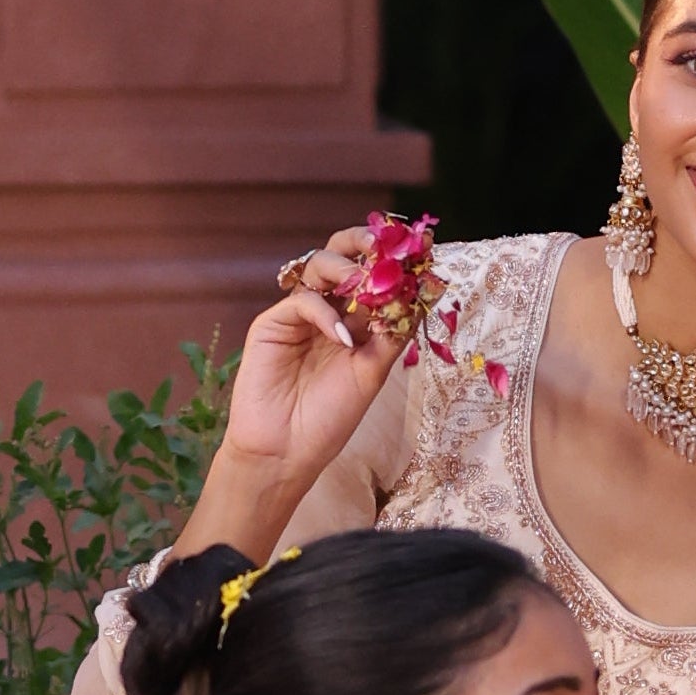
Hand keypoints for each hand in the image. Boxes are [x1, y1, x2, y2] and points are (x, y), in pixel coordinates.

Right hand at [214, 227, 406, 510]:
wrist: (286, 452)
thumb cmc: (328, 419)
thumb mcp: (373, 374)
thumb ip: (392, 335)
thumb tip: (420, 295)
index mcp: (354, 320)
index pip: (373, 276)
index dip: (394, 261)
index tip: (423, 248)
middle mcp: (327, 310)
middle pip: (341, 256)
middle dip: (363, 243)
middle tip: (384, 245)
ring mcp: (299, 314)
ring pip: (319, 266)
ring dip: (346, 267)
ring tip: (365, 284)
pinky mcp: (272, 324)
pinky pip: (302, 300)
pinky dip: (326, 312)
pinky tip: (342, 339)